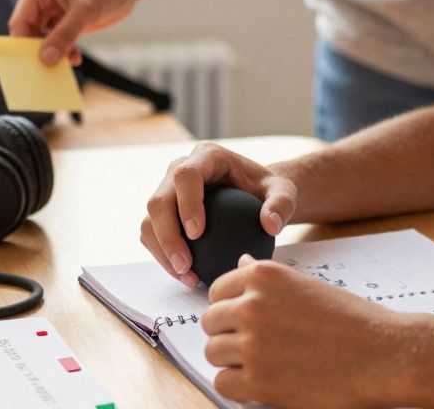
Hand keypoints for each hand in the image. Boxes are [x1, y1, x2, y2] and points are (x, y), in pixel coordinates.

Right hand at [7, 0, 137, 65]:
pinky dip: (64, 51)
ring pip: (43, 38)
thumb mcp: (86, 10)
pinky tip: (75, 58)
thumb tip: (46, 59)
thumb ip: (65, 35)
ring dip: (54, 53)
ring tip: (66, 64)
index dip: (23, 43)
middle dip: (39, 50)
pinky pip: (58, 40)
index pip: (20, 20)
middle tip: (48, 69)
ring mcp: (53, 10)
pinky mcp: (66, 20)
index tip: (31, 63)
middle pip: (29, 32)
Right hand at [140, 142, 297, 287]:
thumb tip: (270, 224)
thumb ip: (281, 204)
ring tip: (187, 276)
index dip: (186, 203)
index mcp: (206, 156)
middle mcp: (179, 170)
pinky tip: (187, 276)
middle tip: (187, 266)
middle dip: (167, 235)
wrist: (254, 196)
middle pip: (159, 200)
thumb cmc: (267, 191)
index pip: (186, 176)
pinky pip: (153, 236)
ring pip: (149, 221)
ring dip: (162, 252)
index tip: (197, 234)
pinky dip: (164, 258)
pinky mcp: (163, 213)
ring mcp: (167, 190)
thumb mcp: (284, 193)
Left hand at [203, 255, 407, 407]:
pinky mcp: (258, 382)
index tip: (248, 319)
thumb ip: (269, 280)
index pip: (217, 290)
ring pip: (213, 353)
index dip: (231, 307)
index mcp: (264, 277)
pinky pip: (222, 383)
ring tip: (265, 362)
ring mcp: (253, 345)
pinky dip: (239, 386)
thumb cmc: (352, 320)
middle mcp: (252, 306)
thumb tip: (241, 263)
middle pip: (210, 322)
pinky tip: (265, 380)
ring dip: (233, 361)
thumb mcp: (307, 286)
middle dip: (229, 334)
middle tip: (258, 344)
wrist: (384, 355)